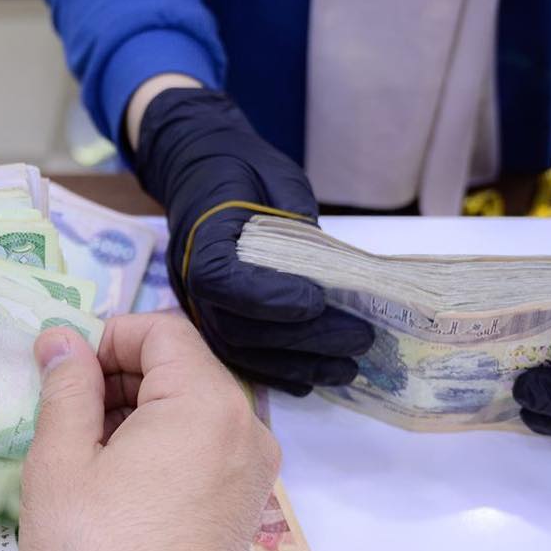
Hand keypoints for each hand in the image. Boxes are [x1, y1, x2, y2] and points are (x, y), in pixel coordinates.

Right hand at [19, 313, 279, 550]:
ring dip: (139, 411)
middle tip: (64, 415)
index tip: (62, 372)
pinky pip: (206, 446)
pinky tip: (119, 484)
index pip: (163, 329)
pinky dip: (164, 444)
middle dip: (120, 375)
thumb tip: (61, 337)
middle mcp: (247, 428)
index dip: (107, 336)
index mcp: (208, 403)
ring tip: (85, 454)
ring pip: (193, 406)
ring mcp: (255, 470)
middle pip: (182, 365)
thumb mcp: (61, 462)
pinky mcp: (247, 505)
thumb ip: (66, 386)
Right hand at [133, 86, 372, 395]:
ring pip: (243, 351)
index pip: (224, 280)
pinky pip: (242, 358)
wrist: (201, 172)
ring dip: (299, 365)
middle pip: (240, 326)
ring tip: (348, 367)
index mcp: (201, 239)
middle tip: (359, 338)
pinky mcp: (214, 322)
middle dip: (304, 338)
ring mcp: (199, 306)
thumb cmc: (244, 171)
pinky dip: (280, 373)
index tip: (319, 301)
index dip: (270, 297)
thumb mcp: (277, 182)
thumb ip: (301, 228)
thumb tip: (339, 273)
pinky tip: (315, 379)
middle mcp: (191, 281)